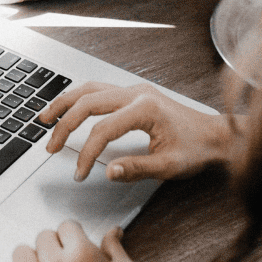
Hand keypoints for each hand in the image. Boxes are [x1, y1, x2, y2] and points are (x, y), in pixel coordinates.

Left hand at [5, 221, 158, 261]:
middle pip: (42, 237)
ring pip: (21, 253)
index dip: (73, 235)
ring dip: (34, 259)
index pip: (65, 226)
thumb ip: (114, 247)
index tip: (75, 244)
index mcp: (81, 254)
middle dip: (55, 246)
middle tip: (64, 261)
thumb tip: (113, 231)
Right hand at [39, 80, 233, 182]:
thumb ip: (137, 168)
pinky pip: (99, 89)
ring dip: (65, 103)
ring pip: (89, 89)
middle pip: (88, 102)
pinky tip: (68, 108)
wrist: (216, 135)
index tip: (80, 173)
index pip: (102, 130)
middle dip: (64, 125)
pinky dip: (79, 98)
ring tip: (45, 119)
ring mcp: (135, 90)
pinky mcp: (134, 93)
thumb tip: (108, 171)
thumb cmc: (197, 149)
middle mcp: (137, 93)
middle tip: (51, 146)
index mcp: (145, 109)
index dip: (86, 153)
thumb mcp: (169, 166)